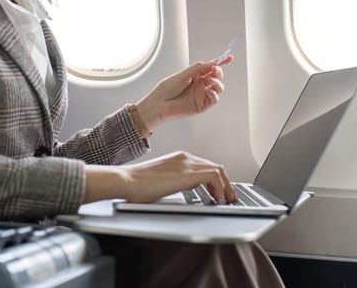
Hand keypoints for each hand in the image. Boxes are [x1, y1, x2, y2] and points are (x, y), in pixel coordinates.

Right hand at [84, 151, 237, 203]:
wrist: (127, 180)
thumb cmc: (136, 184)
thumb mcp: (159, 181)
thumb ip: (173, 182)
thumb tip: (178, 191)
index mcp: (179, 158)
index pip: (204, 166)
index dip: (215, 180)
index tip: (219, 192)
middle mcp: (186, 158)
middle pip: (214, 167)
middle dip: (225, 183)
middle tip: (228, 197)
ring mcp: (188, 163)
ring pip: (218, 170)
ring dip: (226, 186)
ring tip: (226, 199)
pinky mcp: (190, 172)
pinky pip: (215, 176)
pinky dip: (220, 188)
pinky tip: (218, 199)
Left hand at [135, 56, 233, 131]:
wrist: (160, 103)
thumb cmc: (167, 88)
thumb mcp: (184, 74)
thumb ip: (199, 68)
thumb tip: (213, 62)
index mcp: (196, 75)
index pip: (211, 68)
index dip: (221, 62)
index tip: (229, 57)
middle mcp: (200, 84)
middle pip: (217, 77)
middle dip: (219, 72)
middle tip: (215, 70)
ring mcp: (202, 95)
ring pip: (218, 88)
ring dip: (218, 82)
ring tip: (210, 80)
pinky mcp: (202, 105)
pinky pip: (214, 99)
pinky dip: (214, 94)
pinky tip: (208, 91)